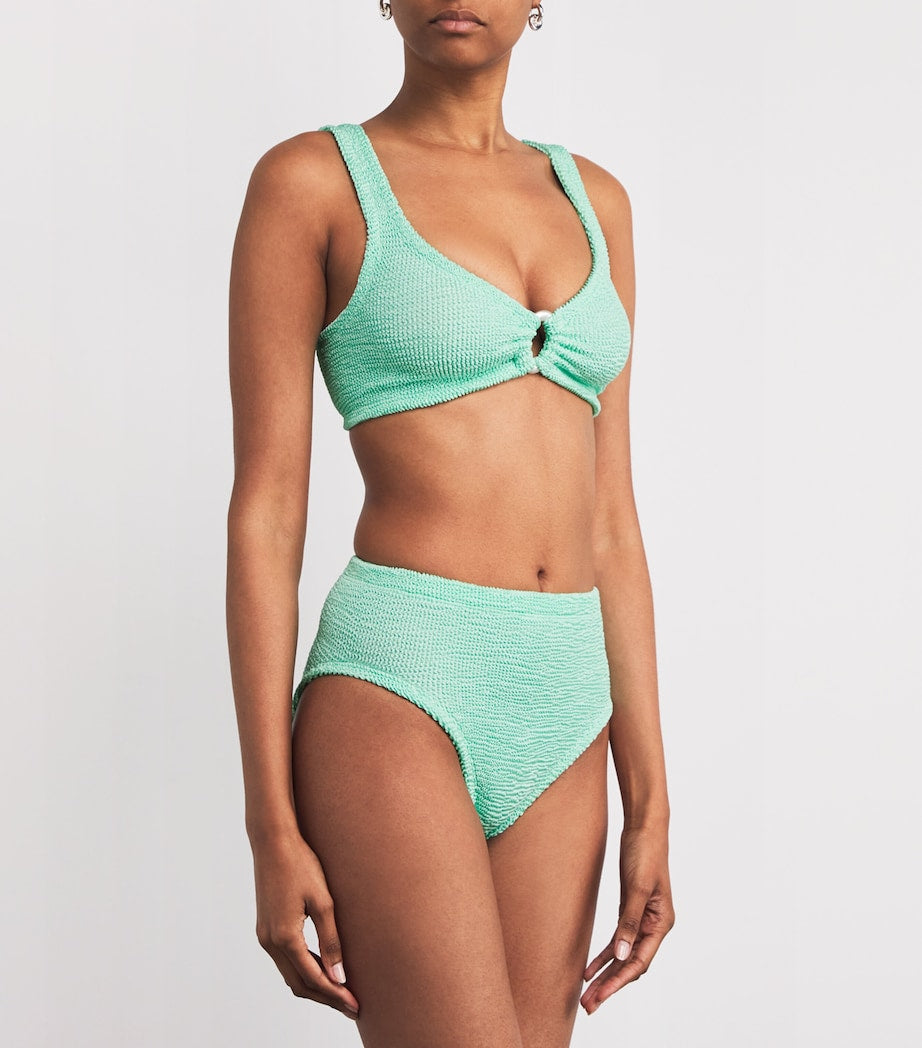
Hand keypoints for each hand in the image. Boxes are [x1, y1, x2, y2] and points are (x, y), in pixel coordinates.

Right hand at [252, 830, 359, 1020]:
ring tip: (341, 991)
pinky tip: (321, 969)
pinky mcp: (265, 928)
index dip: (336, 995)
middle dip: (326, 998)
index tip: (356, 1005)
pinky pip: (285, 960)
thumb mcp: (323, 901)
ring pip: (291, 975)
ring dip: (315, 986)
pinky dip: (303, 971)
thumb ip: (331, 940)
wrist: (273, 842)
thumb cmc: (301, 864)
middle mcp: (270, 942)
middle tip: (352, 1006)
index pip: (314, 979)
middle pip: (299, 984)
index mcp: (285, 937)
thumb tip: (338, 976)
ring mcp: (264, 936)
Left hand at [581, 824, 674, 1013]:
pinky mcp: (629, 909)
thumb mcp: (635, 887)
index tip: (600, 995)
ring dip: (605, 974)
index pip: (639, 961)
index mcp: (661, 923)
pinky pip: (616, 940)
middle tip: (589, 1005)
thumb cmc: (645, 852)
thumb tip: (620, 955)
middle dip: (610, 985)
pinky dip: (604, 954)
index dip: (618, 981)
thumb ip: (628, 921)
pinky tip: (590, 967)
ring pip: (622, 956)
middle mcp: (653, 925)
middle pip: (630, 964)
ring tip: (586, 993)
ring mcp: (641, 919)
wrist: (643, 827)